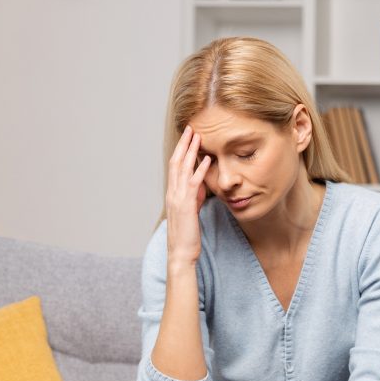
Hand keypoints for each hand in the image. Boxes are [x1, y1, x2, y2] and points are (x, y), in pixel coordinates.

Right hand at [164, 126, 211, 265]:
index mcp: (173, 193)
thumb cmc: (187, 235)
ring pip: (183, 169)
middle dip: (184, 144)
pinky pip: (194, 184)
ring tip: (198, 136)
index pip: (175, 166)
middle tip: (191, 128)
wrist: (181, 252)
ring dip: (191, 151)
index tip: (188, 137)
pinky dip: (200, 170)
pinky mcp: (187, 206)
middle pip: (176, 162)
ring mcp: (178, 198)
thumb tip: (201, 185)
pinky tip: (207, 159)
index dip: (181, 150)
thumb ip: (194, 197)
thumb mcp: (191, 211)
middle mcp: (172, 193)